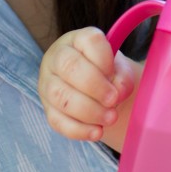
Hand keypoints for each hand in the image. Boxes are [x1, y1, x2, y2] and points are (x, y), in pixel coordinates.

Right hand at [38, 27, 136, 142]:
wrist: (97, 88)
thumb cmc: (107, 71)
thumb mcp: (119, 67)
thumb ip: (123, 75)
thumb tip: (118, 90)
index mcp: (77, 39)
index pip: (89, 40)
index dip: (105, 60)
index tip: (116, 74)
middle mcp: (57, 57)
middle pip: (70, 67)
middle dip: (96, 86)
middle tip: (114, 99)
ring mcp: (48, 83)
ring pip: (61, 96)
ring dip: (89, 111)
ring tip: (111, 118)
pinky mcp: (48, 109)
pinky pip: (58, 121)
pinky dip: (80, 129)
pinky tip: (97, 132)